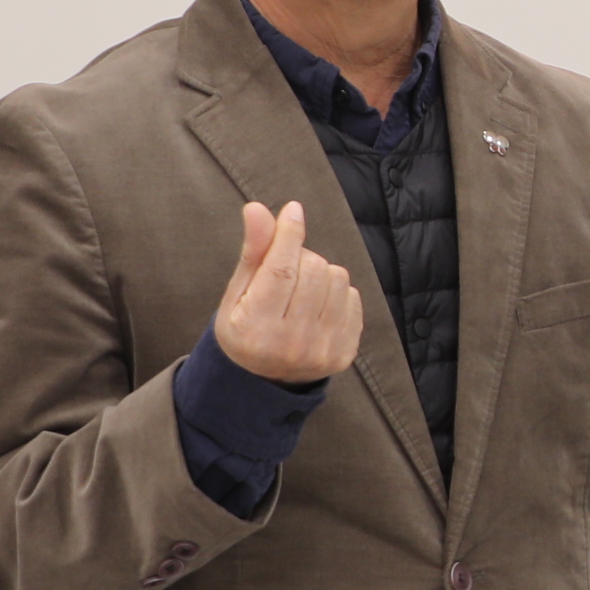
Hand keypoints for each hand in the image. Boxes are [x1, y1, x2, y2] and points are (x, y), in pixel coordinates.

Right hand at [215, 199, 361, 383]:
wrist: (263, 380)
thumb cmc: (244, 329)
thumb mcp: (237, 295)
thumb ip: (252, 253)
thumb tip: (257, 209)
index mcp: (256, 328)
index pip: (281, 269)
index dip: (289, 234)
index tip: (292, 211)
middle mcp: (292, 342)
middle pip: (312, 270)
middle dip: (300, 257)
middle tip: (286, 271)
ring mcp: (322, 350)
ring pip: (337, 279)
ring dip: (320, 273)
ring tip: (301, 289)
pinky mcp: (344, 353)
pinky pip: (353, 297)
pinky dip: (337, 292)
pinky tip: (317, 305)